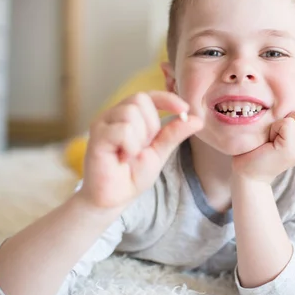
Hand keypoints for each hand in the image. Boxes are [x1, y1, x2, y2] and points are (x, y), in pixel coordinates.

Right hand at [78, 91, 202, 209]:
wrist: (114, 199)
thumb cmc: (132, 175)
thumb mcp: (159, 152)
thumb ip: (174, 134)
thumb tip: (198, 119)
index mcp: (128, 116)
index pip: (148, 95)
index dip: (167, 98)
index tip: (184, 108)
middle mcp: (113, 115)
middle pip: (140, 99)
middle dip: (151, 125)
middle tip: (143, 147)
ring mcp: (102, 124)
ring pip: (131, 112)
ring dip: (140, 137)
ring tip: (131, 154)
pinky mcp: (96, 136)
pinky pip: (123, 129)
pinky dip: (130, 146)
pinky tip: (123, 158)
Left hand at [232, 106, 294, 183]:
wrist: (249, 173)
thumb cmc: (261, 147)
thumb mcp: (282, 131)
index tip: (284, 129)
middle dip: (290, 115)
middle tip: (277, 133)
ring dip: (282, 121)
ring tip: (274, 136)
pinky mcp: (291, 150)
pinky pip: (288, 123)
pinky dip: (276, 127)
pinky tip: (270, 140)